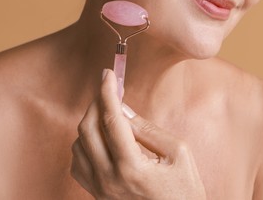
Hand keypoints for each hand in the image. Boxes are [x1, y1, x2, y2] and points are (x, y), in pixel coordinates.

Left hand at [71, 69, 205, 199]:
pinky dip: (84, 143)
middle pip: (88, 129)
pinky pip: (77, 161)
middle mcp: (108, 180)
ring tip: (110, 114)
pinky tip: (101, 138)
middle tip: (109, 89)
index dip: (108, 92)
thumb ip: (147, 129)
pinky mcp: (96, 194)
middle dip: (97, 103)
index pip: (111, 120)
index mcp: (132, 168)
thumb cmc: (184, 190)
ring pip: (78, 143)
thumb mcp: (178, 152)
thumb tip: (122, 109)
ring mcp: (99, 189)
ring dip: (91, 122)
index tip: (107, 74)